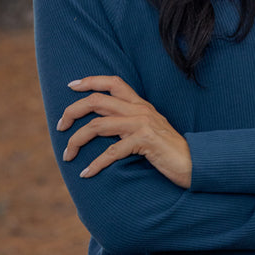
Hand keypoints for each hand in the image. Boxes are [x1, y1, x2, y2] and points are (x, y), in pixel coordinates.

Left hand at [57, 75, 191, 187]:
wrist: (195, 163)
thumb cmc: (169, 151)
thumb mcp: (149, 130)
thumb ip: (130, 124)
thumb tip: (104, 128)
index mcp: (140, 105)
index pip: (113, 82)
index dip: (90, 81)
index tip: (70, 86)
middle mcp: (139, 110)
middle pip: (96, 101)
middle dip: (72, 112)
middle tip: (60, 126)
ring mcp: (142, 124)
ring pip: (98, 125)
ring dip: (77, 141)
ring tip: (67, 155)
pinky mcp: (144, 141)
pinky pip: (111, 152)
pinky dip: (96, 164)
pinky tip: (86, 173)